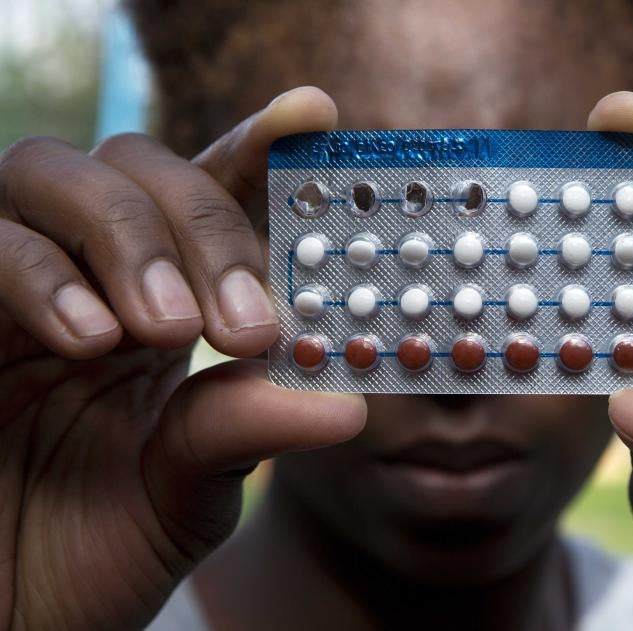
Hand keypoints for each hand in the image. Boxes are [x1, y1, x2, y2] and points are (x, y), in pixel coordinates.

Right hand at [0, 88, 365, 629]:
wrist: (7, 617)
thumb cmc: (93, 552)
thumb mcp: (190, 492)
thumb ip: (246, 430)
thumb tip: (344, 402)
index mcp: (164, 302)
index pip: (210, 195)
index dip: (259, 147)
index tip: (312, 116)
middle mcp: (90, 275)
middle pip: (135, 165)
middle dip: (200, 223)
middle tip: (242, 319)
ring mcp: (11, 285)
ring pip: (48, 174)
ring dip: (125, 238)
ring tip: (167, 329)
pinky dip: (40, 274)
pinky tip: (91, 338)